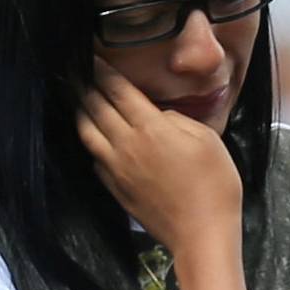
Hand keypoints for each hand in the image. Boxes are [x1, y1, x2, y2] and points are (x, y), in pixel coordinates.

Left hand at [76, 60, 241, 249]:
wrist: (201, 233)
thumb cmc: (214, 184)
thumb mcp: (206, 139)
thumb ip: (177, 120)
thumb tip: (158, 116)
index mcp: (150, 128)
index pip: (117, 90)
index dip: (102, 71)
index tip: (91, 57)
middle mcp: (125, 145)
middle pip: (95, 108)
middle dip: (84, 85)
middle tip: (75, 71)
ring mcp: (116, 169)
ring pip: (86, 133)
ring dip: (80, 112)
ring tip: (78, 99)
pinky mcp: (114, 189)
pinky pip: (94, 158)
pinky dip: (90, 141)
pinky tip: (93, 137)